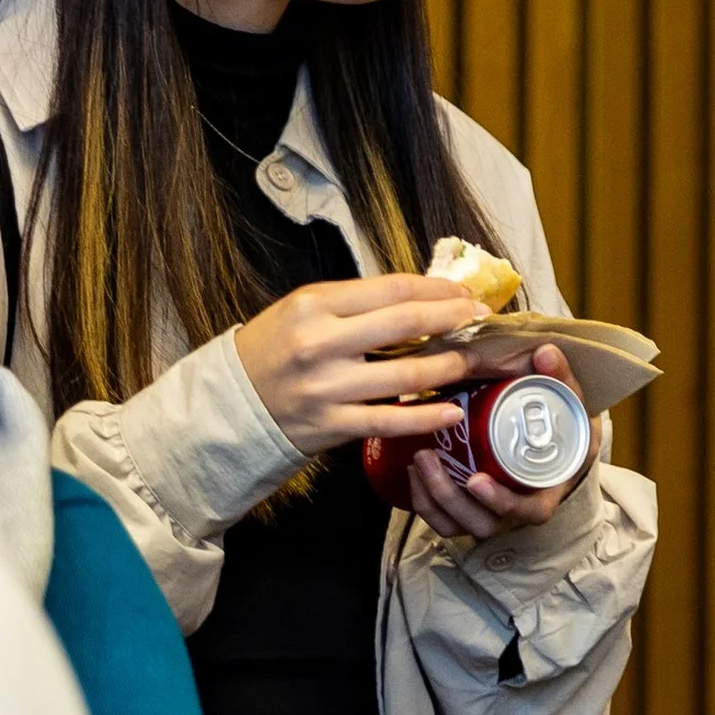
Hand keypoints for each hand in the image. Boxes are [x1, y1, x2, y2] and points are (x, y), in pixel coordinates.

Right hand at [234, 272, 481, 454]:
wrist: (234, 401)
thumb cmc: (276, 347)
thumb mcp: (305, 308)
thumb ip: (357, 303)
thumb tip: (421, 298)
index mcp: (315, 305)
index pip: (392, 290)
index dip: (437, 290)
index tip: (463, 294)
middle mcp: (322, 343)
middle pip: (406, 325)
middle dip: (453, 320)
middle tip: (480, 319)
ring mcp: (328, 388)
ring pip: (407, 374)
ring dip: (450, 366)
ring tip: (471, 361)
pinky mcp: (333, 425)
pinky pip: (391, 420)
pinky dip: (427, 417)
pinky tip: (451, 412)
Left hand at [382, 345, 593, 545]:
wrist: (554, 447)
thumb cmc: (560, 430)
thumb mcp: (568, 406)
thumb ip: (558, 378)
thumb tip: (545, 351)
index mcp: (543, 495)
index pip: (523, 510)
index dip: (499, 500)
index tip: (476, 480)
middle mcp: (514, 514)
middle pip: (481, 521)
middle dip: (449, 494)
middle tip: (428, 457)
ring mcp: (489, 516)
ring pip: (457, 523)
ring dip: (432, 496)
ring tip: (417, 458)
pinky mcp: (467, 513)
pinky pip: (442, 521)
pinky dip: (424, 502)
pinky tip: (412, 472)